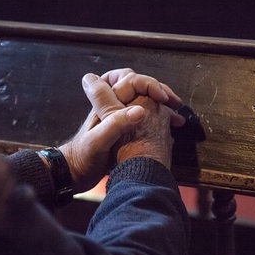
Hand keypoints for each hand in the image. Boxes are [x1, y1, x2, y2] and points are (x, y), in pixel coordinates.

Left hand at [59, 69, 182, 192]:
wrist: (76, 174)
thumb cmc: (83, 157)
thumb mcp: (99, 141)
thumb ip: (116, 124)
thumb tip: (140, 110)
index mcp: (106, 103)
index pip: (129, 79)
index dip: (147, 83)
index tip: (161, 98)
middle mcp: (113, 107)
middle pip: (139, 87)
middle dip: (159, 91)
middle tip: (174, 103)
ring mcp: (120, 118)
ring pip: (144, 102)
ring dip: (162, 107)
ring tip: (177, 119)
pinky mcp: (124, 131)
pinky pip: (145, 119)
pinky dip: (159, 121)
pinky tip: (169, 132)